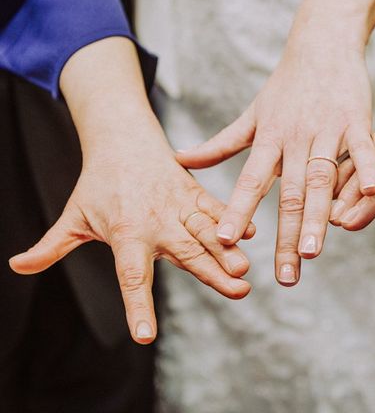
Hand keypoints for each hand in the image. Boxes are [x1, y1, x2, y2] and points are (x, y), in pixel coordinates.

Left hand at [10, 141, 253, 343]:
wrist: (123, 140)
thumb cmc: (99, 183)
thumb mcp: (73, 215)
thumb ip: (51, 245)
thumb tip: (17, 266)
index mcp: (126, 234)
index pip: (132, 277)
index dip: (138, 307)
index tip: (145, 336)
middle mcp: (157, 223)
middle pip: (185, 254)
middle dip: (211, 274)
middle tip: (236, 291)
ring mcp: (179, 207)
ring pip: (206, 232)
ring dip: (227, 251)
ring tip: (244, 271)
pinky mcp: (194, 194)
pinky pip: (215, 208)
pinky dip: (232, 220)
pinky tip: (250, 234)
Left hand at [177, 29, 374, 285]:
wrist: (321, 43)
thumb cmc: (286, 85)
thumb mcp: (252, 115)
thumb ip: (220, 143)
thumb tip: (182, 160)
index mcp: (269, 138)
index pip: (250, 180)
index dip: (236, 209)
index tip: (222, 240)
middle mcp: (295, 137)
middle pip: (289, 191)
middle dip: (286, 235)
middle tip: (286, 275)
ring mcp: (326, 128)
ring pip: (321, 176)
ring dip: (319, 214)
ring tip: (315, 251)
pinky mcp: (356, 119)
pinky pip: (362, 146)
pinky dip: (367, 166)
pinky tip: (371, 192)